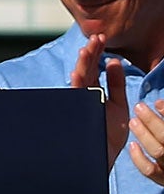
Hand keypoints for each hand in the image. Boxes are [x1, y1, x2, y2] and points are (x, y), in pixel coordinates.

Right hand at [72, 34, 131, 165]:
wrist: (101, 156)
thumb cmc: (109, 134)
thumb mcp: (119, 105)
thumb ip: (116, 84)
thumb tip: (114, 61)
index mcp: (94, 88)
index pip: (94, 65)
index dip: (97, 51)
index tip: (102, 37)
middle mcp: (84, 92)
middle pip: (86, 68)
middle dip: (90, 52)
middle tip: (96, 37)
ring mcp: (79, 100)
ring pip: (78, 78)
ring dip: (82, 65)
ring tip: (86, 51)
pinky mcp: (76, 110)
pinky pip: (75, 95)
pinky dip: (75, 84)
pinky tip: (77, 75)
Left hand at [131, 97, 163, 180]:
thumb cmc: (162, 139)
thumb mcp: (162, 128)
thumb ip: (163, 116)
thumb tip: (158, 104)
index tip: (157, 103)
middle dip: (152, 121)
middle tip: (139, 107)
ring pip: (158, 151)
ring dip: (144, 135)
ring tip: (133, 122)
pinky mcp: (162, 178)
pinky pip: (150, 170)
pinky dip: (139, 158)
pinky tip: (133, 145)